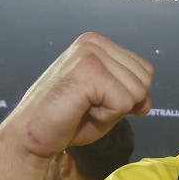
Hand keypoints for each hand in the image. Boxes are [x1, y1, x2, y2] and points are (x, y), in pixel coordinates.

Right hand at [0, 32, 152, 159]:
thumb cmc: (68, 121)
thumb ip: (133, 97)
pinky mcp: (88, 71)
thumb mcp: (109, 105)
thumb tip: (147, 101)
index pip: (145, 72)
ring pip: (138, 92)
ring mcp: (90, 53)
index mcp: (99, 45)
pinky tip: (81, 111)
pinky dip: (107, 116)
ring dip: (114, 111)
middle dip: (123, 104)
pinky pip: (124, 102)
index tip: (95, 102)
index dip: (128, 97)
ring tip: (83, 108)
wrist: (31, 137)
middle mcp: (94, 43)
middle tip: (88, 107)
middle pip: (145, 81)